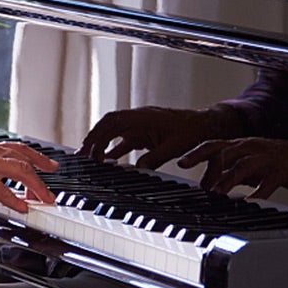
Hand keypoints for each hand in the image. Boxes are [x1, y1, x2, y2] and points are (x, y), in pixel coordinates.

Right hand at [0, 139, 57, 213]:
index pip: (17, 150)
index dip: (35, 157)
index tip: (46, 164)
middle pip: (25, 159)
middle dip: (43, 170)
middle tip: (53, 181)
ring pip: (21, 172)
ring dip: (36, 187)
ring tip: (44, 199)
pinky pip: (3, 191)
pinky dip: (15, 200)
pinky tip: (22, 208)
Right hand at [81, 107, 217, 168]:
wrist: (205, 125)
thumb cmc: (191, 131)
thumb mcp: (173, 147)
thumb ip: (154, 158)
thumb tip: (137, 170)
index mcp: (142, 117)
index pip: (112, 122)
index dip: (98, 136)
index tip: (92, 153)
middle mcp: (138, 119)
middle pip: (107, 126)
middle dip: (93, 140)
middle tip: (82, 156)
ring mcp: (140, 126)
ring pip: (114, 133)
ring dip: (101, 145)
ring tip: (90, 160)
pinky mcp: (144, 134)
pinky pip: (124, 141)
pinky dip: (115, 151)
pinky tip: (109, 162)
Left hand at [176, 136, 287, 198]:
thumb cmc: (280, 162)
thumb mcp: (252, 163)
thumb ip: (232, 170)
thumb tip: (210, 183)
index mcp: (244, 145)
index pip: (215, 145)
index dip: (197, 153)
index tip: (180, 162)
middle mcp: (253, 148)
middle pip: (224, 150)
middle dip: (204, 160)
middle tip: (187, 169)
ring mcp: (267, 158)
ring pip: (243, 166)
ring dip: (227, 179)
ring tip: (216, 193)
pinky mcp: (281, 171)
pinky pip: (267, 184)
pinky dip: (256, 195)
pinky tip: (248, 204)